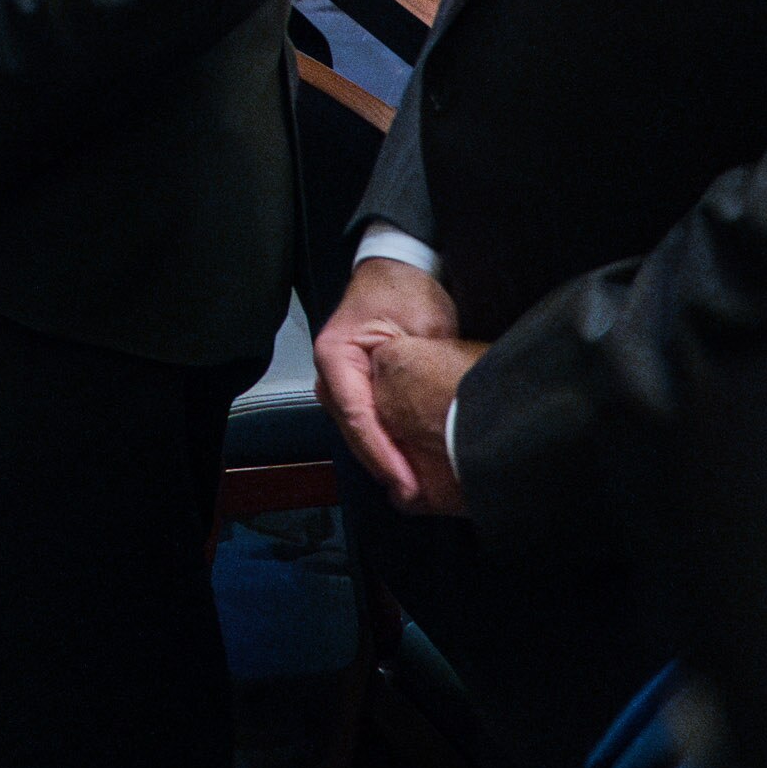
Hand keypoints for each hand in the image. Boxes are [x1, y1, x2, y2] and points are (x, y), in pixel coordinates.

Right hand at [315, 256, 463, 505]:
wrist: (400, 270)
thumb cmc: (407, 289)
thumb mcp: (420, 325)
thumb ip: (420, 368)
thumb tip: (436, 412)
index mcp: (336, 356)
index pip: (359, 417)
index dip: (384, 455)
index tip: (407, 482)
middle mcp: (331, 375)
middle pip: (356, 432)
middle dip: (386, 466)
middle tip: (415, 497)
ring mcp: (341, 384)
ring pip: (361, 433)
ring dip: (387, 460)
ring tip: (415, 491)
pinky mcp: (357, 390)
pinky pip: (370, 425)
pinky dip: (388, 447)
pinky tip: (410, 467)